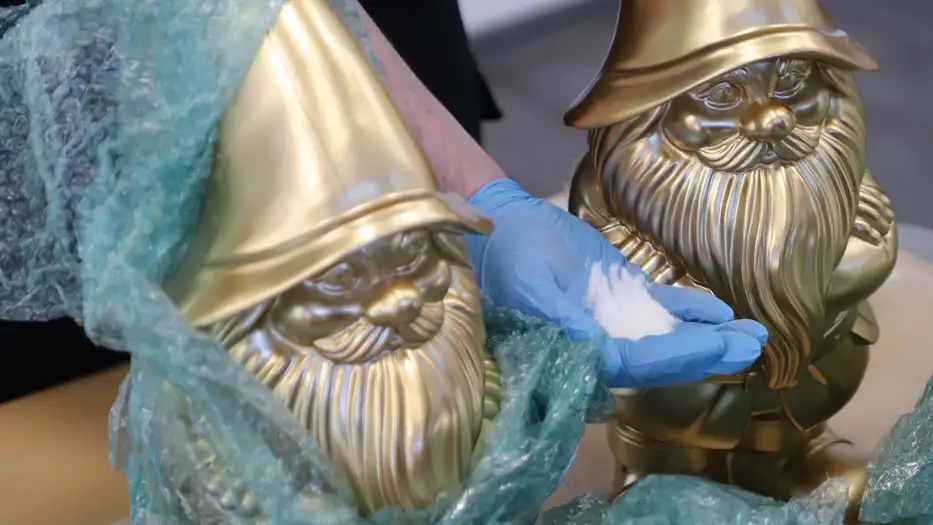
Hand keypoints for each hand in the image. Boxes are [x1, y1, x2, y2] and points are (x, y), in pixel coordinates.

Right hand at [464, 179, 766, 388]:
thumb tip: (597, 350)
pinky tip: (723, 311)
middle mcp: (602, 344)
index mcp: (576, 349)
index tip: (715, 346)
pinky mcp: (624, 298)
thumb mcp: (527, 283)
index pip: (634, 362)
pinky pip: (664, 307)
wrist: (504, 224)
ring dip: (710, 336)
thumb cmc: (508, 252)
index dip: (676, 357)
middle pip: (661, 358)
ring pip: (669, 336)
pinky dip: (693, 309)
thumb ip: (558, 318)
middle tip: (750, 346)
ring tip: (752, 334)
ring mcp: (617, 321)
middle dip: (706, 354)